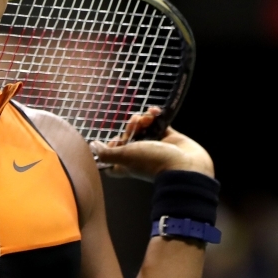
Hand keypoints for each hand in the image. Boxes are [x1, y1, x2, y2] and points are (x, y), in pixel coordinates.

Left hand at [90, 107, 213, 180]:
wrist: (185, 166)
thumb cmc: (153, 163)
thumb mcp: (124, 157)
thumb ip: (106, 153)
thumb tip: (92, 147)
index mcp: (127, 164)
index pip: (112, 159)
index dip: (109, 149)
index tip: (113, 141)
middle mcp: (140, 156)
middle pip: (128, 138)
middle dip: (130, 127)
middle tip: (134, 122)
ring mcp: (156, 147)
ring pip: (144, 129)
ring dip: (143, 120)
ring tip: (147, 118)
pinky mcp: (170, 139)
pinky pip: (159, 124)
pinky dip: (156, 116)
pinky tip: (155, 111)